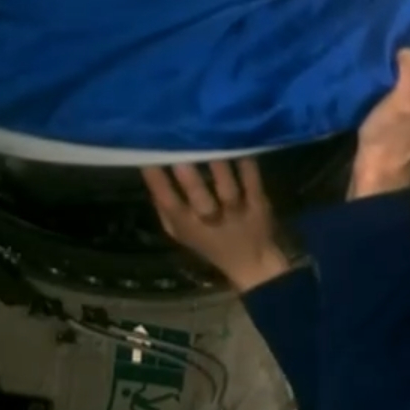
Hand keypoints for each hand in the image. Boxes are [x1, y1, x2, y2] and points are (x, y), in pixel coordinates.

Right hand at [142, 159, 290, 292]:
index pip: (169, 205)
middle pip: (200, 200)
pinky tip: (241, 149)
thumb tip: (152, 175)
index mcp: (187, 227)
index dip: (158, 184)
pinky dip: (248, 168)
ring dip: (220, 168)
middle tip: (181, 157)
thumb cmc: (209, 241)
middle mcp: (212, 221)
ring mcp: (238, 213)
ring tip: (211, 146)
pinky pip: (254, 185)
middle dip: (190, 180)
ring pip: (228, 190)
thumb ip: (165, 210)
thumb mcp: (180, 232)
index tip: (149, 160)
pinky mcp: (259, 206)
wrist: (252, 262)